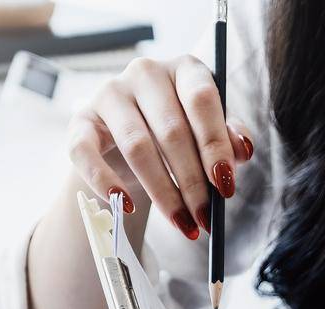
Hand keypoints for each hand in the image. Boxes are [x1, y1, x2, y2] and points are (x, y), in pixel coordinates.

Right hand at [68, 55, 253, 239]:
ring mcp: (110, 93)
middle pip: (171, 130)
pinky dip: (105, 182)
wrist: (130, 140)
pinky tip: (126, 207)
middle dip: (192, 182)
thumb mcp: (209, 131)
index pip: (201, 100)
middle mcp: (145, 73)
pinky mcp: (81, 120)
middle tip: (205, 218)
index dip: (214, 145)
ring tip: (182, 224)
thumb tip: (243, 150)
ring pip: (137, 147)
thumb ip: (228, 137)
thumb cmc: (180, 132)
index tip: (225, 185)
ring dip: (162, 192)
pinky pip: (86, 152)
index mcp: (184, 69)